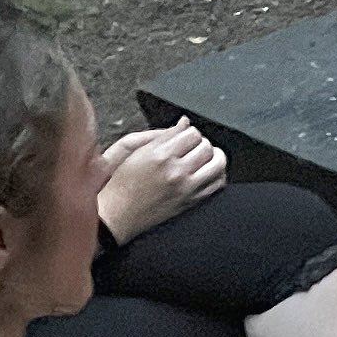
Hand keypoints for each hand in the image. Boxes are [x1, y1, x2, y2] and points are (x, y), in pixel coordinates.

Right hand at [97, 120, 227, 243]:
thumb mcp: (134, 151)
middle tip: (194, 146)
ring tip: (207, 156)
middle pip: (206, 146)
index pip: (191, 133)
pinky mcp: (192, 201)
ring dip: (215, 156)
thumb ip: (162, 135)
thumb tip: (184, 122)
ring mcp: (186, 187)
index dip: (190, 132)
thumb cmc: (122, 182)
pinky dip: (218, 174)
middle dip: (202, 143)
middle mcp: (176, 171)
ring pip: (217, 163)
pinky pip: (217, 183)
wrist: (118, 213)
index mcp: (160, 155)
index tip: (185, 135)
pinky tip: (209, 171)